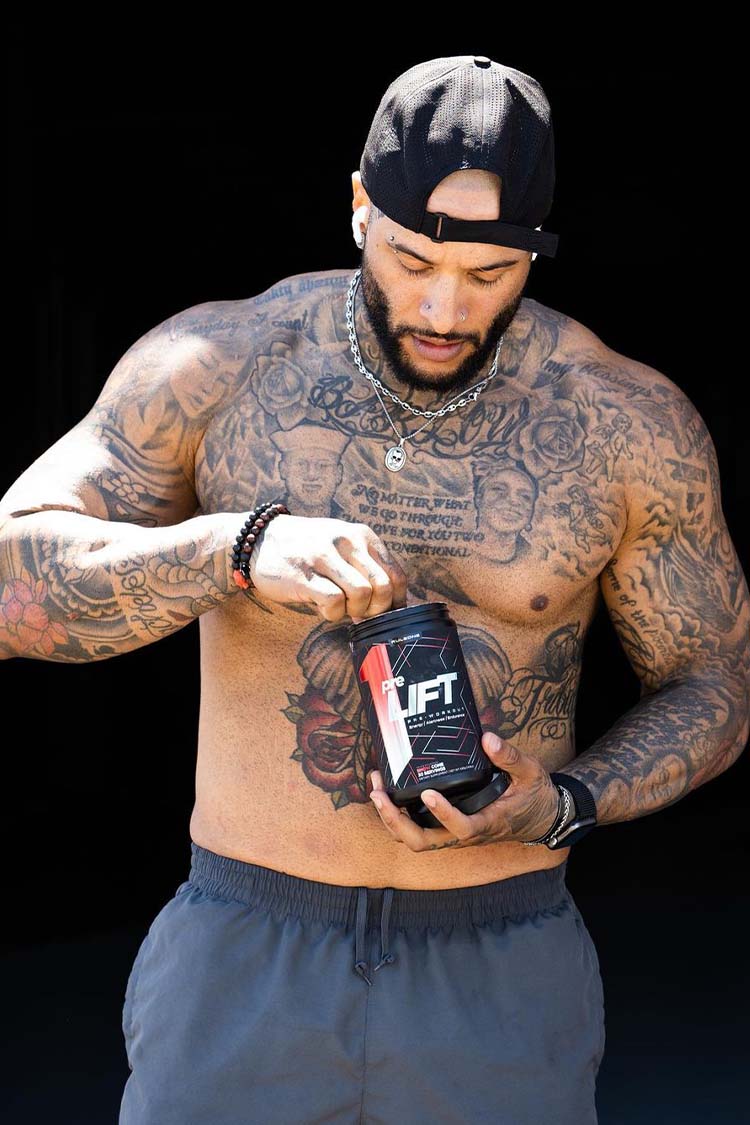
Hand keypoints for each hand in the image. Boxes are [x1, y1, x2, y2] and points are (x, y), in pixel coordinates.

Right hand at [247, 515, 407, 622]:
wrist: (261, 539)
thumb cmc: (308, 548)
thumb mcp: (343, 546)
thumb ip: (368, 567)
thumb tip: (395, 603)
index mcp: (362, 535)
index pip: (396, 575)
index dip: (394, 602)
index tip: (382, 612)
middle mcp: (346, 541)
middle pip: (383, 588)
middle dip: (375, 610)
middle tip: (359, 613)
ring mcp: (324, 557)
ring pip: (361, 594)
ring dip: (354, 611)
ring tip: (340, 608)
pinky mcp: (303, 574)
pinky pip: (334, 602)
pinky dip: (333, 614)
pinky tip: (324, 608)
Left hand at [366, 731, 561, 851]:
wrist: (540, 817)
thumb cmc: (534, 795)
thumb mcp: (530, 773)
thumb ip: (510, 757)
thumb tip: (487, 738)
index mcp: (487, 823)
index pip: (462, 828)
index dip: (442, 814)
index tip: (427, 793)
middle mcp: (466, 835)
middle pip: (423, 843)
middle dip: (396, 822)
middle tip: (380, 793)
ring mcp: (453, 834)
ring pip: (415, 840)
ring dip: (391, 819)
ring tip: (376, 788)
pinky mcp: (447, 828)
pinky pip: (417, 829)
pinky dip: (397, 815)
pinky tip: (387, 790)